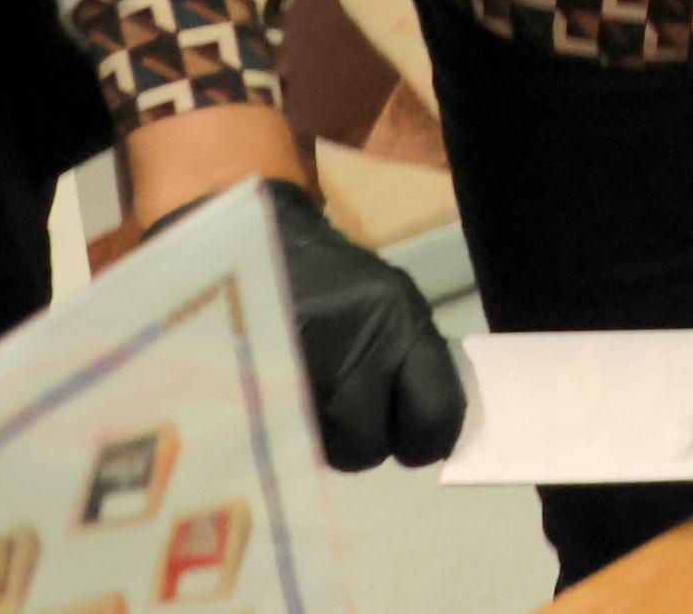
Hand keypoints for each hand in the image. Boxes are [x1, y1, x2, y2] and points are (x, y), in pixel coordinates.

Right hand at [211, 178, 465, 469]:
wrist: (264, 241)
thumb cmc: (339, 280)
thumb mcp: (394, 306)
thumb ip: (411, 363)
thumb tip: (429, 429)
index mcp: (401, 328)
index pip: (436, 413)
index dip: (429, 439)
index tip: (417, 441)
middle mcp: (356, 355)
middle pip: (370, 447)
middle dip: (364, 442)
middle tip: (353, 417)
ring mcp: (303, 376)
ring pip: (325, 452)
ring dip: (323, 439)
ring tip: (314, 401)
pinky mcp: (256, 387)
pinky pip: (284, 440)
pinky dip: (288, 433)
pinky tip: (285, 404)